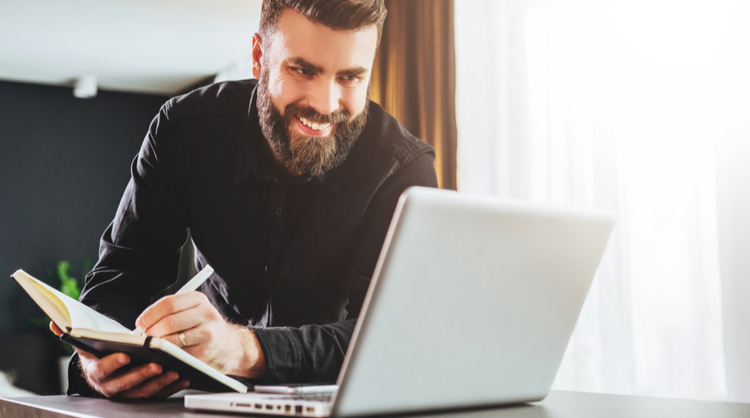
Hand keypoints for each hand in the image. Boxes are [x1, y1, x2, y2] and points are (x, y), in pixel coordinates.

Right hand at [50, 322, 188, 397]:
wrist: (106, 367)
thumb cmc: (100, 351)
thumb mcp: (86, 342)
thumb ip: (72, 333)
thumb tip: (55, 323)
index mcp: (96, 371)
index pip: (102, 369)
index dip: (113, 363)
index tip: (126, 355)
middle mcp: (110, 386)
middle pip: (125, 385)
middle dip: (141, 375)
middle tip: (158, 365)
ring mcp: (127, 394)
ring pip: (143, 393)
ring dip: (159, 383)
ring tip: (175, 371)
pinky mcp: (143, 396)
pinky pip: (157, 395)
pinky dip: (170, 388)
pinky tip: (183, 378)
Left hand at [135, 291, 266, 377]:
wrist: (229, 345)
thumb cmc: (204, 327)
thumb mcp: (193, 310)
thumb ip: (170, 311)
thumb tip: (143, 323)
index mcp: (198, 299)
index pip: (169, 304)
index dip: (150, 314)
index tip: (141, 323)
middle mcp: (206, 314)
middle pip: (169, 322)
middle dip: (151, 332)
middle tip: (145, 338)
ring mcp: (207, 333)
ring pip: (172, 340)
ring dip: (158, 346)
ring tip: (154, 346)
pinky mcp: (206, 352)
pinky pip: (179, 354)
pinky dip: (168, 355)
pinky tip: (166, 354)